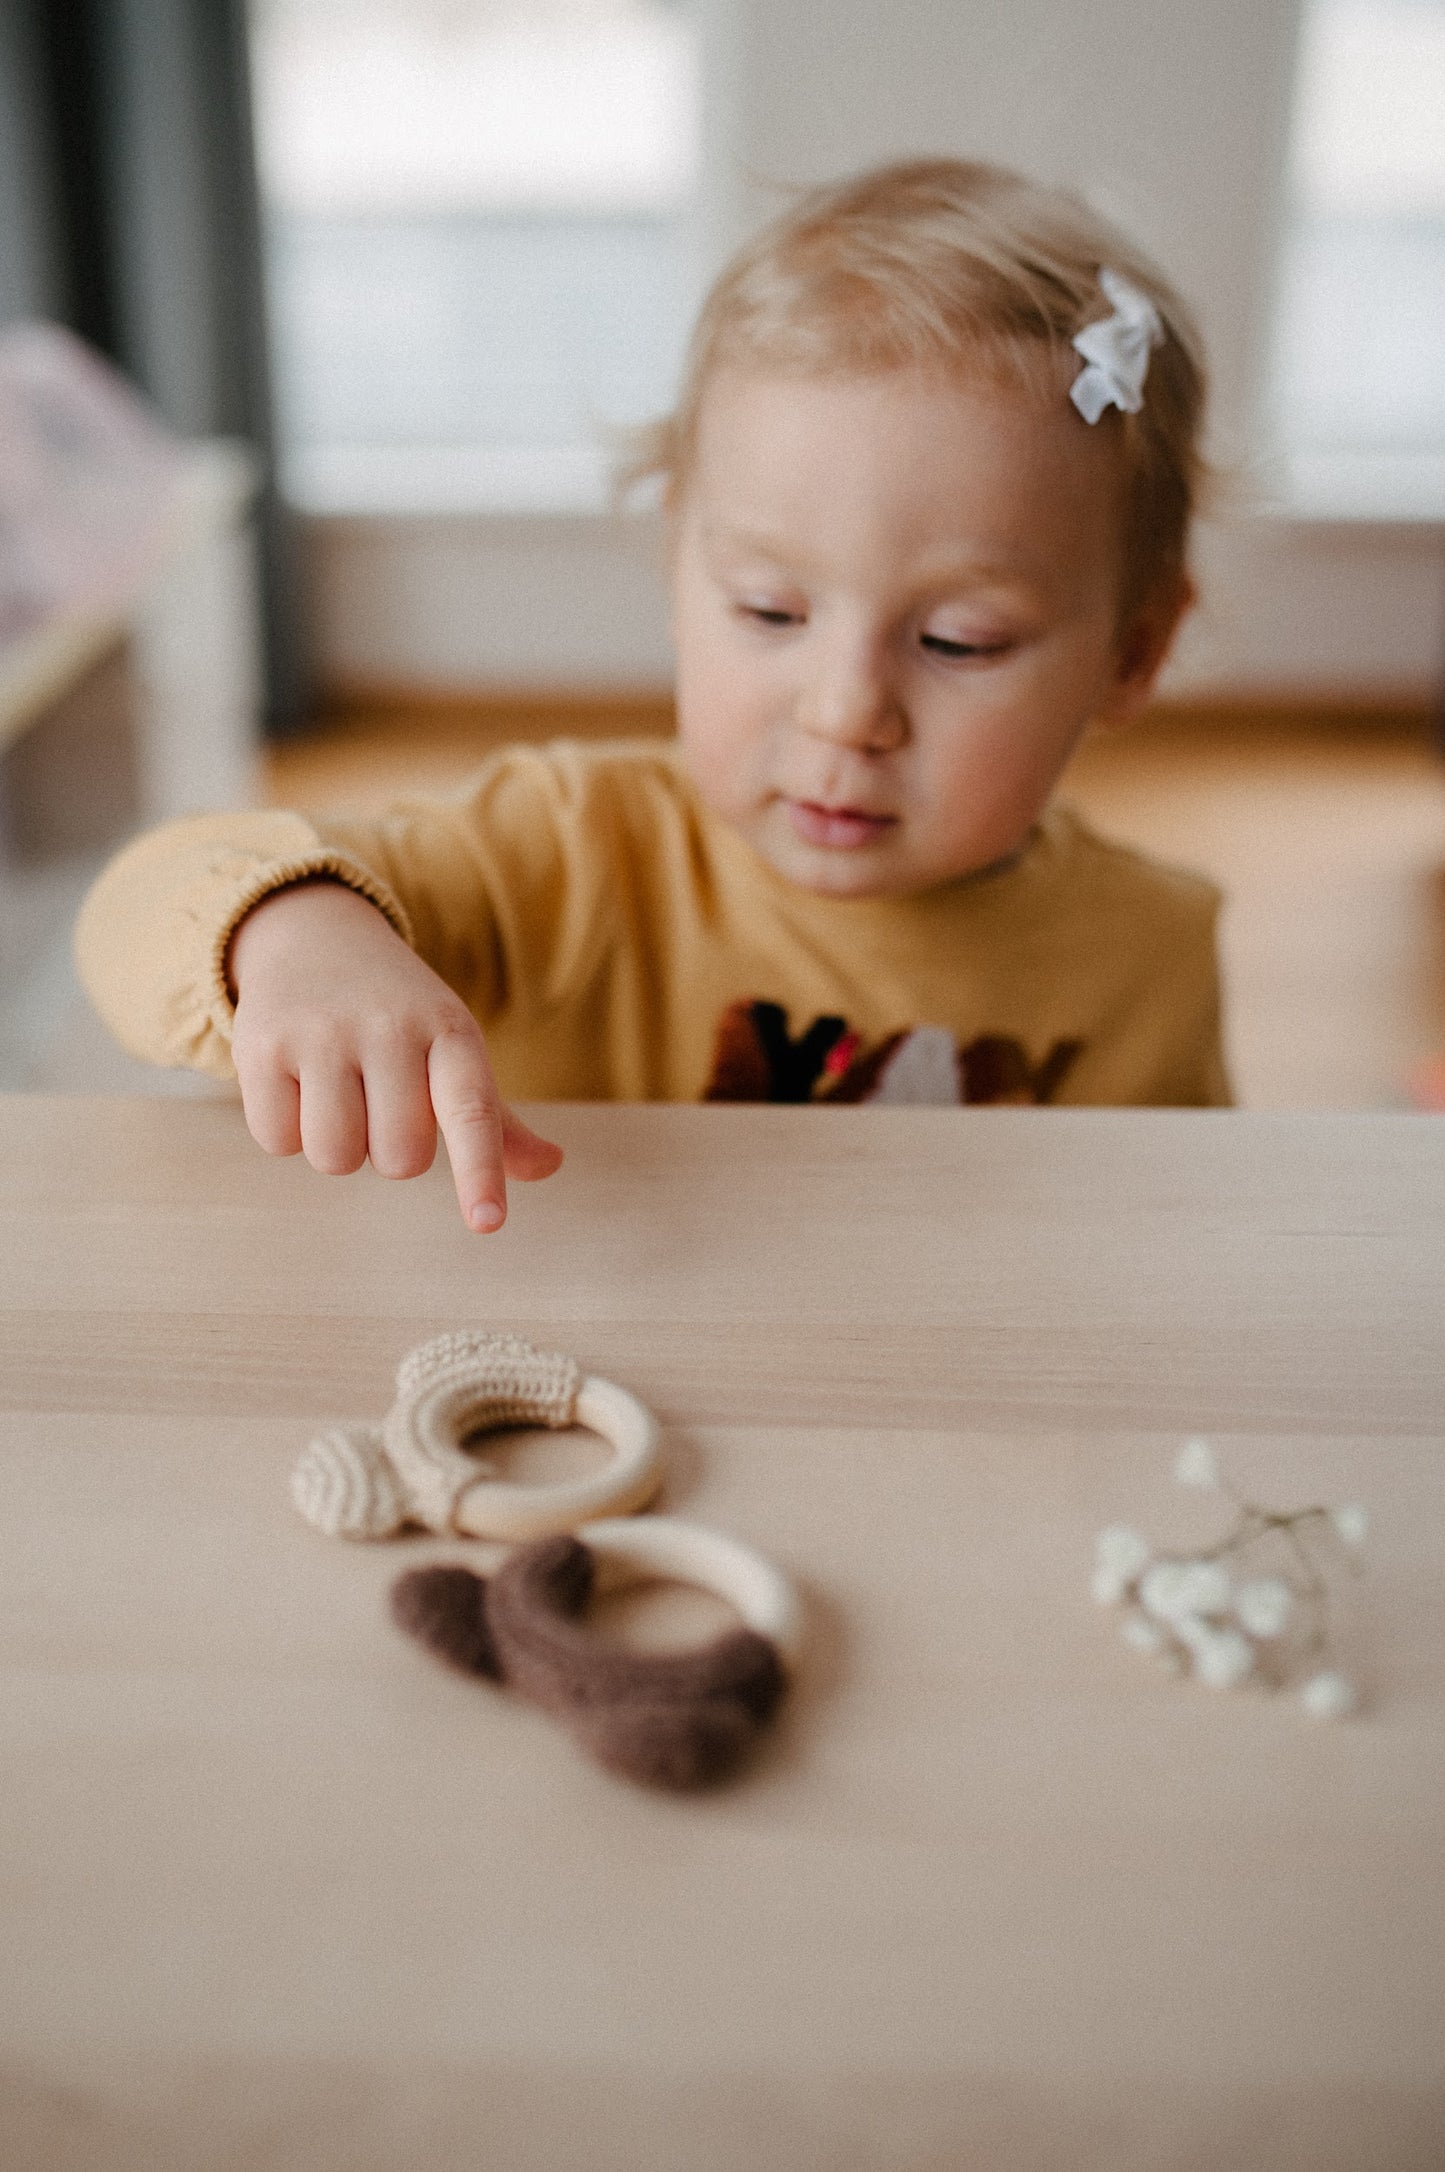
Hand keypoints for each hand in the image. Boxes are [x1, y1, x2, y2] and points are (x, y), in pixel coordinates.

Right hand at [227, 881, 562, 1229]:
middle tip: (378, 1101)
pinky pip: (278, 1141)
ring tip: (335, 1091)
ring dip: (336, 1146)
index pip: (471, 1111)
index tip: (487, 1223)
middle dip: (389, 1150)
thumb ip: (493, 1120)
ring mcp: (322, 1032)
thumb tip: (549, 1167)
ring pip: (335, 1157)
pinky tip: (293, 1081)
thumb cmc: (396, 1014)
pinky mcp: (261, 1044)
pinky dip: (285, 1128)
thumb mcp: (451, 1048)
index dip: (480, 1171)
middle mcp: (389, 1026)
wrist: (312, 934)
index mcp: (450, 1031)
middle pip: (399, 1158)